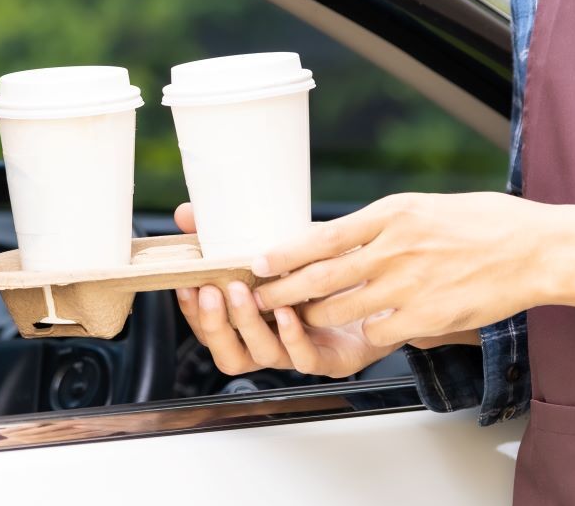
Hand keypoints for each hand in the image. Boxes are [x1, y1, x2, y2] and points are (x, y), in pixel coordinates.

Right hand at [172, 203, 398, 376]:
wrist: (389, 284)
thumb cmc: (331, 269)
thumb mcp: (281, 246)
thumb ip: (233, 234)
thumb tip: (184, 214)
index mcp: (257, 321)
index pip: (212, 329)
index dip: (195, 313)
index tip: (186, 284)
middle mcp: (275, 343)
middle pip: (229, 354)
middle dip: (215, 323)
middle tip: (211, 291)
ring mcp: (301, 354)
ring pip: (262, 356)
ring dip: (249, 325)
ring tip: (243, 293)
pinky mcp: (335, 360)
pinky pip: (305, 359)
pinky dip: (292, 336)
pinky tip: (288, 312)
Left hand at [252, 192, 574, 346]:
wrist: (537, 250)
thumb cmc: (488, 223)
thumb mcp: (428, 207)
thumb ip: (385, 224)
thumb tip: (346, 237)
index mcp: (393, 214)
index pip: (322, 236)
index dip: (284, 252)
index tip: (257, 262)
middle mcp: (394, 248)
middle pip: (322, 276)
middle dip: (283, 291)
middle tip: (258, 299)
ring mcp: (409, 285)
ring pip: (343, 310)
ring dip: (316, 318)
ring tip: (299, 320)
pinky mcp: (426, 317)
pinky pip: (380, 333)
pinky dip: (368, 334)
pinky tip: (364, 333)